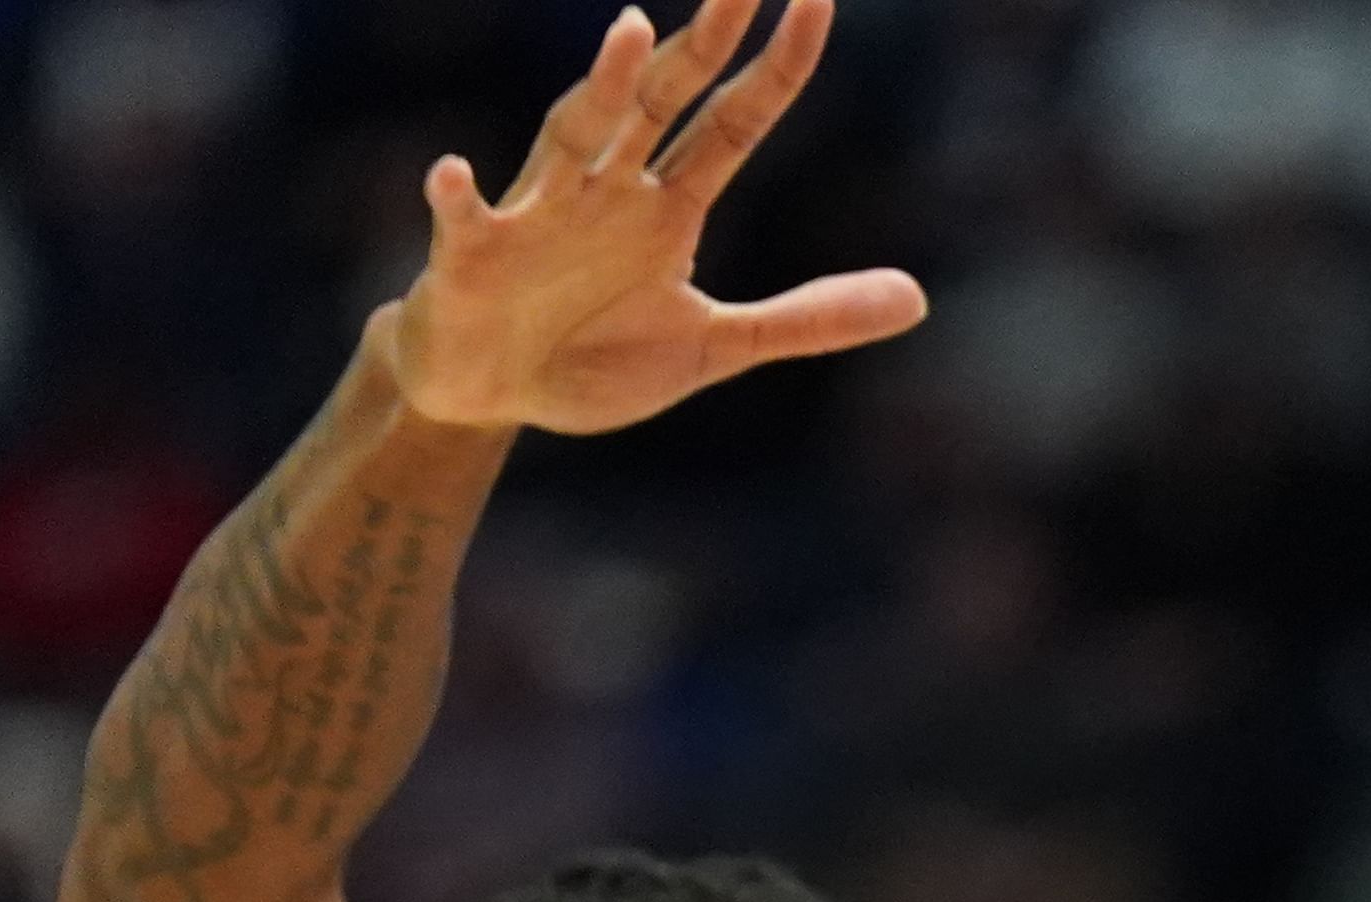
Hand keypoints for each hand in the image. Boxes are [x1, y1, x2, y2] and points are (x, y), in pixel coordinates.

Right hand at [388, 0, 921, 438]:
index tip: (819, 1)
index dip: (778, 68)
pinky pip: (465, 220)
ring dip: (601, 85)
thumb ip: (807, 319)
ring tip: (632, 29)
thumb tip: (917, 296)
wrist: (490, 393)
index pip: (736, 121)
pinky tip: (452, 172)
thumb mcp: (714, 345)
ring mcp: (540, 214)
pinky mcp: (473, 257)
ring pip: (575, 133)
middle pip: (662, 99)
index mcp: (668, 206)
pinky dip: (456, 197)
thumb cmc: (593, 355)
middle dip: (702, 43)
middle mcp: (608, 189)